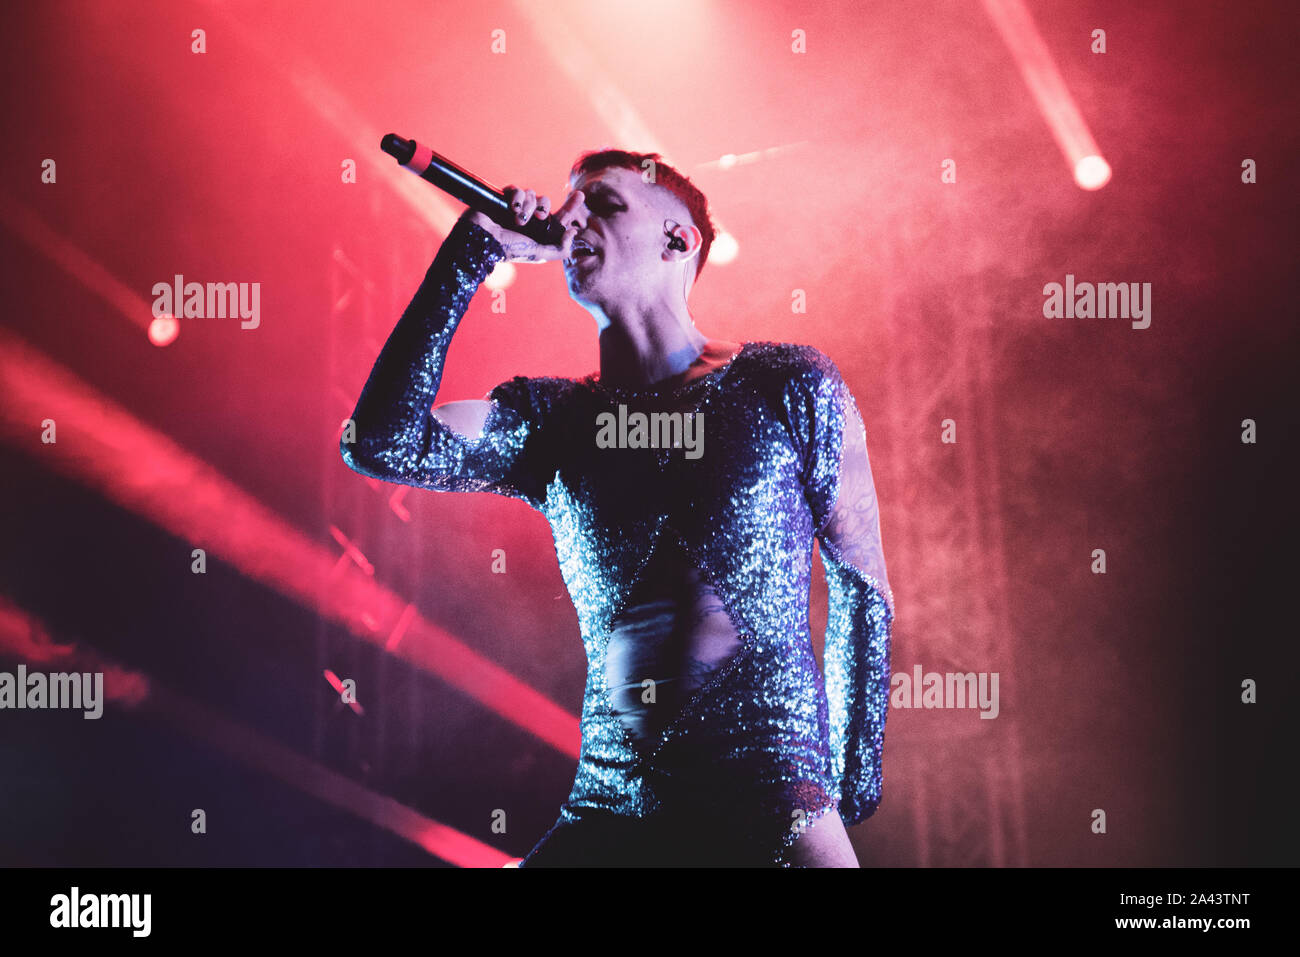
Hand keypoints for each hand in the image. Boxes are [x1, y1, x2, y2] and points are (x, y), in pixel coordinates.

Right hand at [460, 186, 585, 263]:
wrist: (483, 241)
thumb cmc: (509, 250)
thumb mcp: (538, 254)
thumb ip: (559, 249)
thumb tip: (574, 232)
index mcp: (539, 231)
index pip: (559, 217)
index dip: (570, 207)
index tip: (580, 195)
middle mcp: (529, 218)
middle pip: (546, 202)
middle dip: (544, 208)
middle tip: (539, 218)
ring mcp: (516, 208)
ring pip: (532, 195)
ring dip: (529, 207)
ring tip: (518, 219)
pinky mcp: (504, 198)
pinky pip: (517, 190)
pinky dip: (517, 198)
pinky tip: (512, 209)